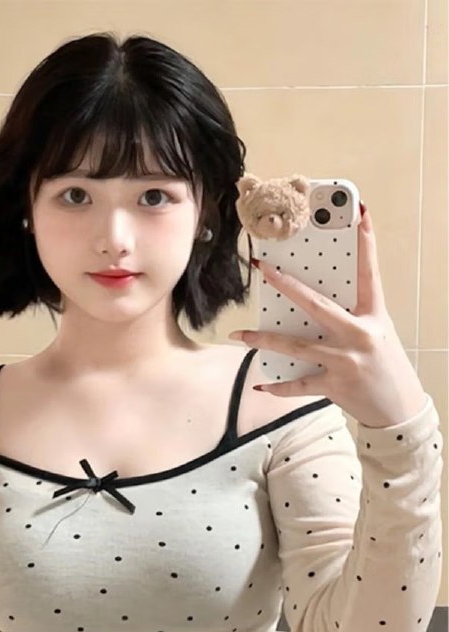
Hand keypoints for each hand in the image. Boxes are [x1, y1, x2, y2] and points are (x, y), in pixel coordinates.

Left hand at [228, 206, 427, 427]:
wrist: (399, 409)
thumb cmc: (385, 366)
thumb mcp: (376, 333)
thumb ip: (350, 317)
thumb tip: (313, 303)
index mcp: (373, 316)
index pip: (370, 273)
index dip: (366, 243)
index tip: (359, 214)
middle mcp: (359, 335)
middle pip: (317, 305)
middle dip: (287, 286)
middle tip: (264, 269)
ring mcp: (346, 361)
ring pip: (296, 347)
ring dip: (264, 341)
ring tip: (240, 337)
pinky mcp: (335, 385)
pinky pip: (299, 385)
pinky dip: (278, 386)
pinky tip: (261, 383)